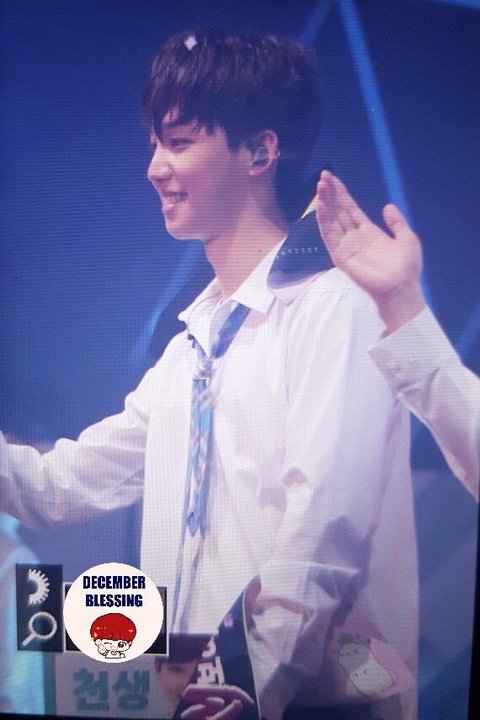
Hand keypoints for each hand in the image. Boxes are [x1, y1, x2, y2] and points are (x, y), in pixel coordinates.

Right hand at [316, 171, 425, 330]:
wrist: (401, 288)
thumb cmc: (406, 268)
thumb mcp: (407, 238)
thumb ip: (396, 222)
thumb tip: (388, 206)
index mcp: (368, 232)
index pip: (350, 208)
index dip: (342, 193)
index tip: (332, 178)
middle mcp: (354, 237)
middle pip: (339, 211)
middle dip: (331, 194)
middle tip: (323, 177)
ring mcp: (346, 246)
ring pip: (332, 220)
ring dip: (325, 203)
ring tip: (320, 186)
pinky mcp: (341, 256)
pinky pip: (330, 236)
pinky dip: (323, 221)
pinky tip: (320, 207)